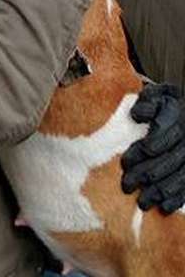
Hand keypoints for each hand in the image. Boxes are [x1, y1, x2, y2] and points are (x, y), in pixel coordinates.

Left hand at [121, 82, 184, 212]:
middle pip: (170, 160)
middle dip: (146, 175)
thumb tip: (137, 114)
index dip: (143, 151)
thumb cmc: (160, 105)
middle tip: (126, 186)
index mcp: (177, 116)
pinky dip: (177, 198)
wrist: (181, 111)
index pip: (162, 135)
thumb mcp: (154, 96)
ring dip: (160, 191)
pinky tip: (164, 207)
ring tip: (141, 202)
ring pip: (180, 176)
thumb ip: (147, 102)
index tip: (125, 163)